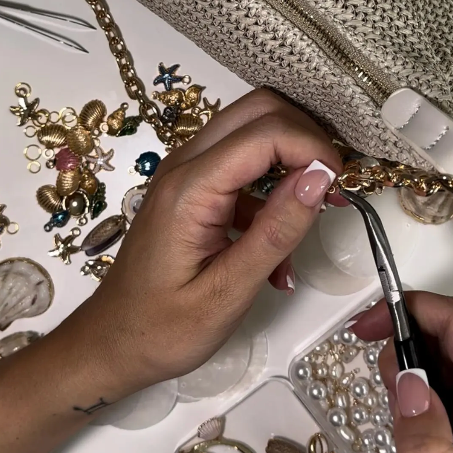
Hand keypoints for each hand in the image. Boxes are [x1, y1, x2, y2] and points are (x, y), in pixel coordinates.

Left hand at [0, 89, 342, 452]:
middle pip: (258, 109)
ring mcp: (186, 172)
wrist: (111, 343)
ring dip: (290, 158)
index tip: (341, 186)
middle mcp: (185, 164)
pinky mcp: (192, 188)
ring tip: (314, 210)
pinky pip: (241, 163)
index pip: (265, 132)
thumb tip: (320, 178)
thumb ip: (276, 232)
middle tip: (333, 184)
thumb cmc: (163, 328)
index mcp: (190, 188)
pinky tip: (279, 243)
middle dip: (306, 136)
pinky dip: (272, 186)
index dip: (313, 148)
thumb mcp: (227, 292)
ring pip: (251, 129)